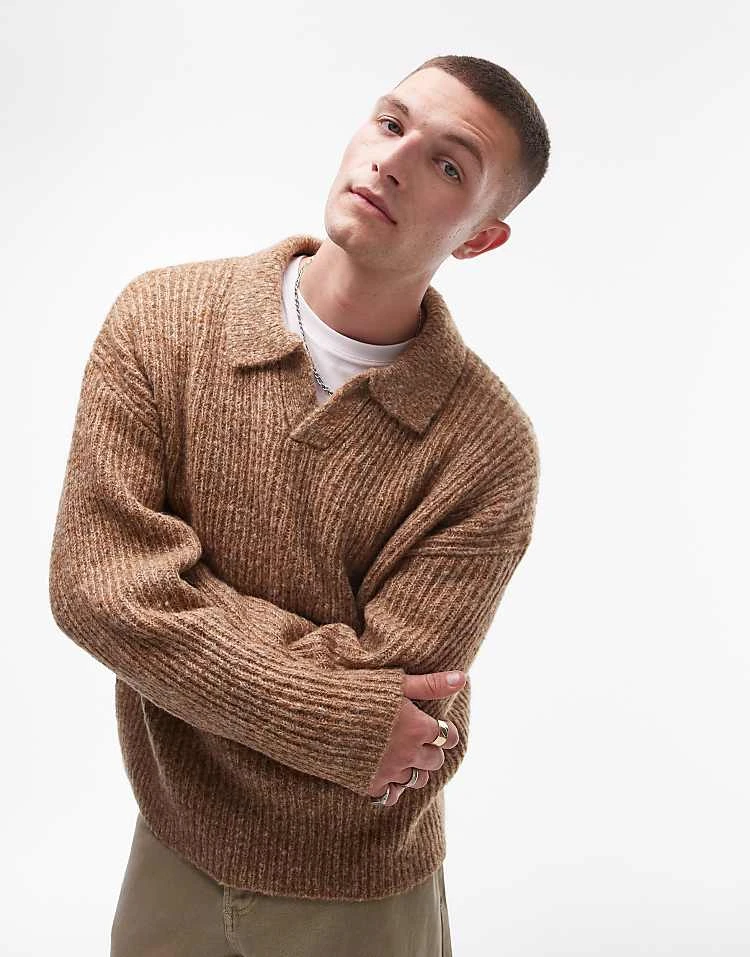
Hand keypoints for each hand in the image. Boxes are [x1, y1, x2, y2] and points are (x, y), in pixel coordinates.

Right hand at [366, 670, 465, 805]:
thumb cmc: (356, 691)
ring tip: (403, 755)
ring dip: (415, 768)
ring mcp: (388, 772)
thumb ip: (430, 684)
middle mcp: (407, 753)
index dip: (443, 731)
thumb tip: (462, 678)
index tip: (435, 727)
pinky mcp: (368, 784)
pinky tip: (385, 772)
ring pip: (417, 780)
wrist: (314, 713)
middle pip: (435, 761)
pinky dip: (393, 787)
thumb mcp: (396, 683)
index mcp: (417, 727)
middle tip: (418, 739)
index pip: (447, 737)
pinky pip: (392, 796)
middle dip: (430, 750)